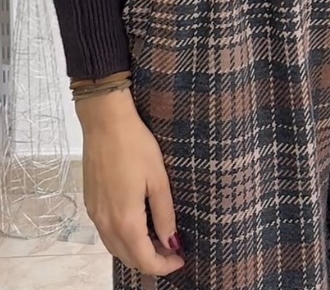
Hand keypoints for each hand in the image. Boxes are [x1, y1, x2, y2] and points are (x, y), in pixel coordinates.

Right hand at [78, 90, 184, 277]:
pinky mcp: (90, 203)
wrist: (104, 122)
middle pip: (127, 258)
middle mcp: (105, 223)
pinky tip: (137, 225)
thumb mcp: (158, 179)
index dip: (163, 265)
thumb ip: (164, 214)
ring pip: (115, 247)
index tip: (180, 259)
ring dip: (135, 251)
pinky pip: (106, 232)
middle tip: (172, 250)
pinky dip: (122, 238)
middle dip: (150, 261)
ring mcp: (94, 214)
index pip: (143, 259)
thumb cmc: (135, 146)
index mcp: (125, 220)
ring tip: (158, 239)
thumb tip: (171, 242)